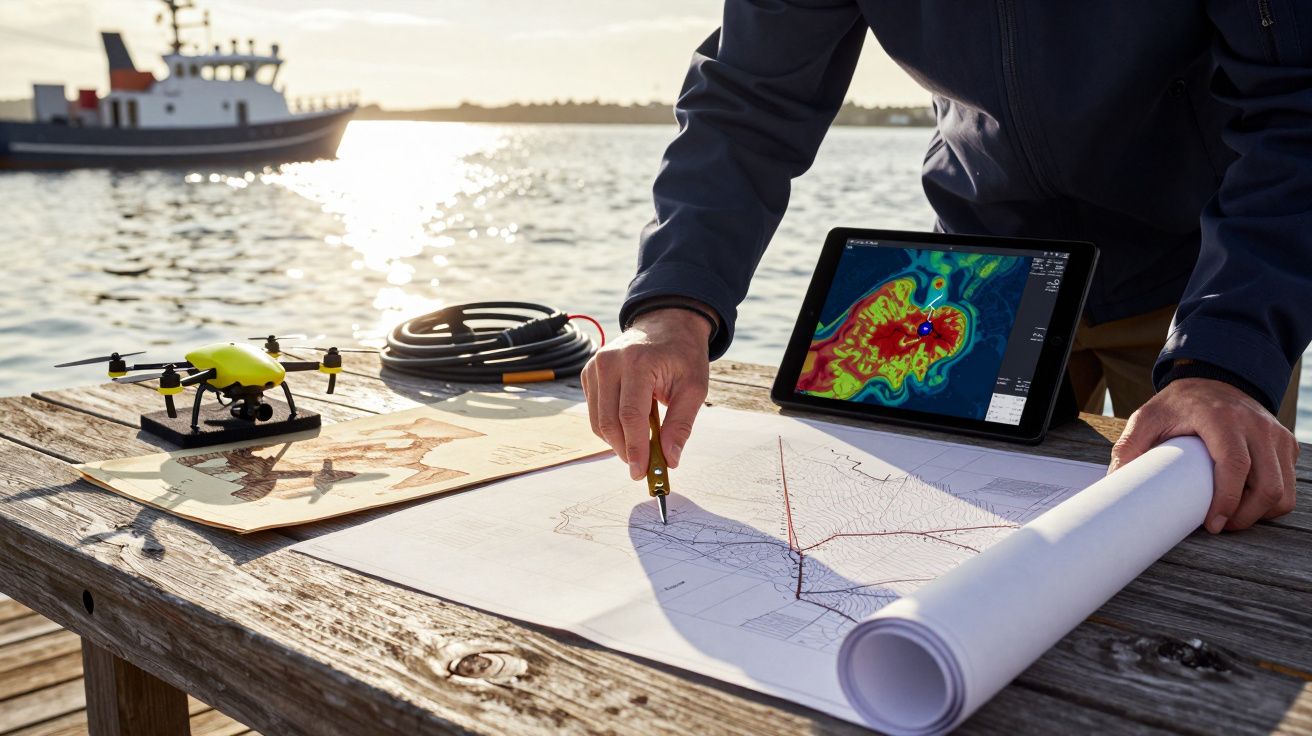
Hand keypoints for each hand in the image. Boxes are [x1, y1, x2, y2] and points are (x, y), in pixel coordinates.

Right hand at [580, 304, 712, 479]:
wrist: (666, 324)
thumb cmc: (683, 355)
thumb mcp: (694, 387)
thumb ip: (681, 424)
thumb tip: (670, 459)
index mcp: (637, 361)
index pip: (630, 415)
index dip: (635, 448)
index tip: (642, 473)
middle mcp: (609, 362)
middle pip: (608, 421)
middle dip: (625, 451)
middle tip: (642, 468)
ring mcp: (594, 366)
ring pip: (598, 421)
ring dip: (618, 441)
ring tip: (641, 444)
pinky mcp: (588, 373)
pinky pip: (595, 411)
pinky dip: (611, 426)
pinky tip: (631, 423)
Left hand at [1109, 377, 1297, 532]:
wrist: (1212, 378)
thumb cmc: (1179, 403)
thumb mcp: (1147, 417)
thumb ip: (1129, 446)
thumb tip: (1113, 482)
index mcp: (1222, 419)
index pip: (1235, 466)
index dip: (1227, 501)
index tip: (1213, 525)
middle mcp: (1256, 426)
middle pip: (1268, 485)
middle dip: (1246, 516)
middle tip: (1220, 526)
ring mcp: (1276, 435)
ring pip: (1284, 490)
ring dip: (1261, 513)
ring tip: (1233, 518)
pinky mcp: (1285, 444)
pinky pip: (1289, 484)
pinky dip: (1272, 501)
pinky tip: (1247, 503)